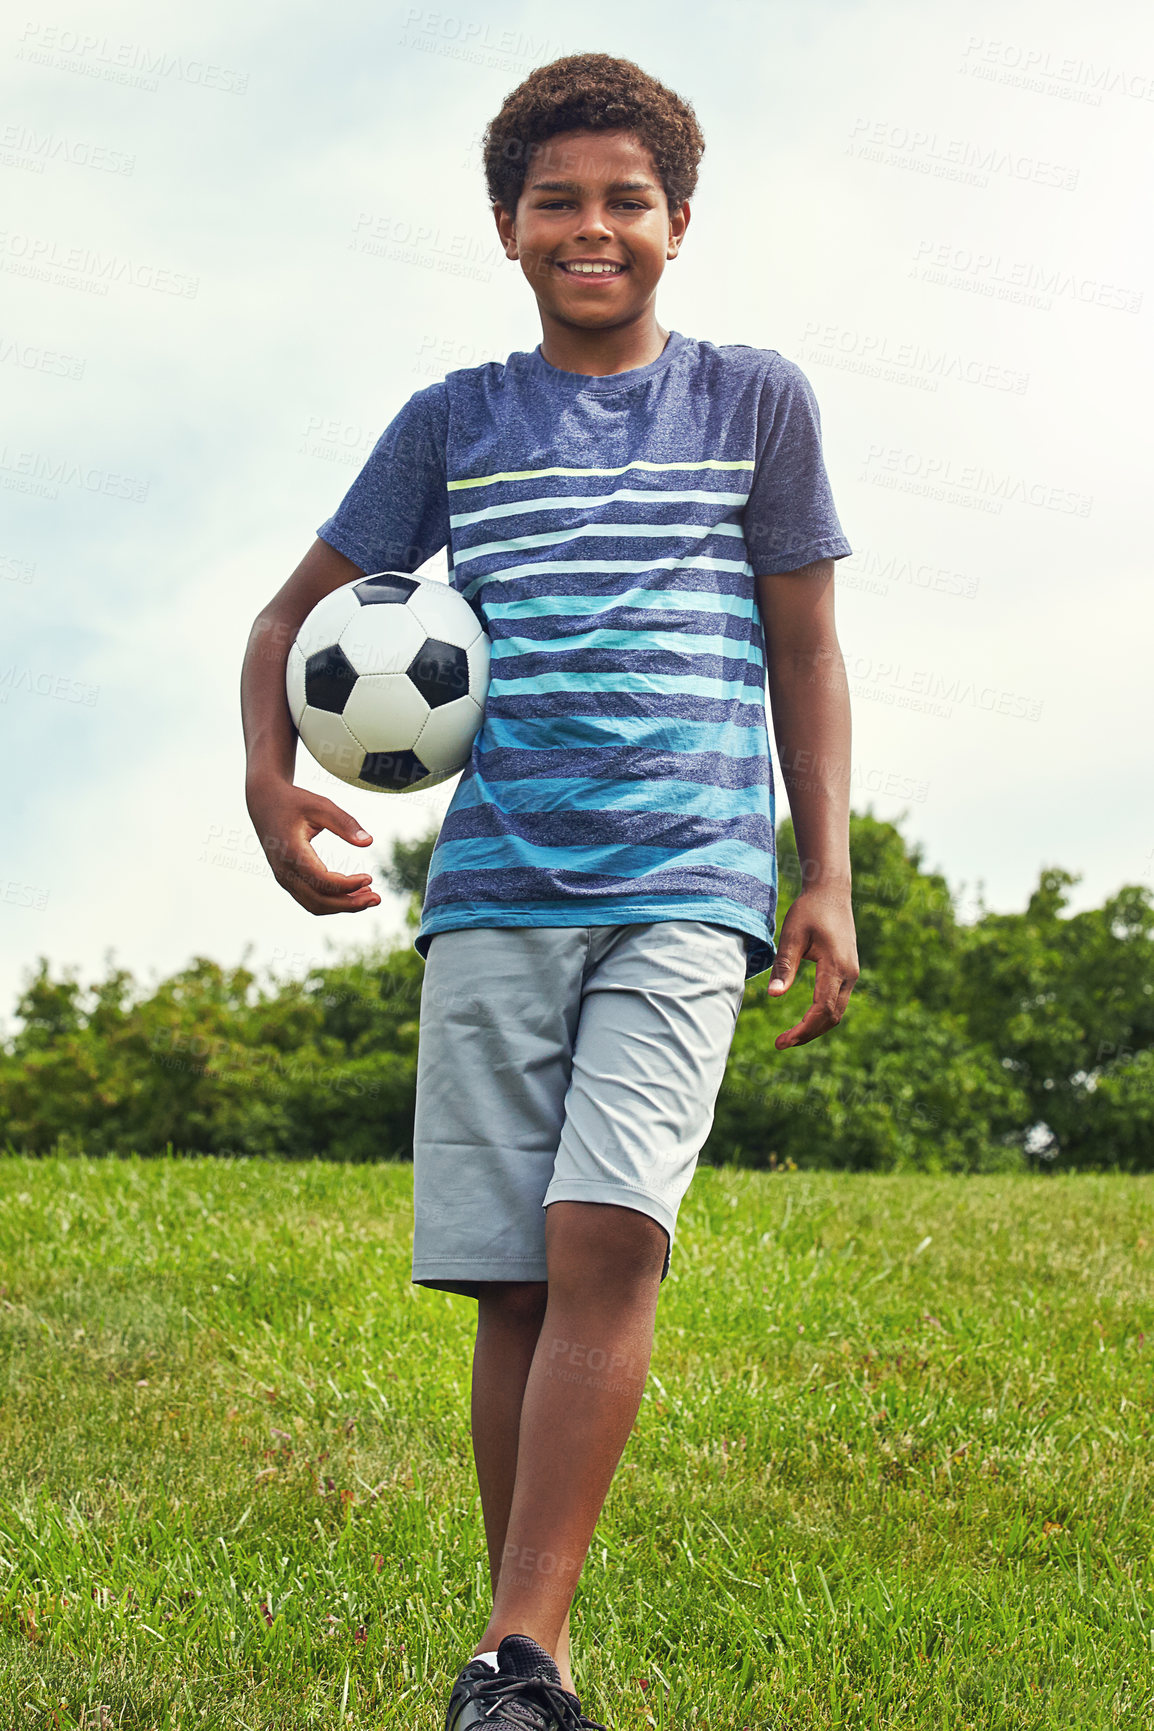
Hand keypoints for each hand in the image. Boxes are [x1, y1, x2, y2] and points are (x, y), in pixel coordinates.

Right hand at [246, 777, 381, 915]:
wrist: (264, 803)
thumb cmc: (295, 802)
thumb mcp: (321, 805)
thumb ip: (345, 823)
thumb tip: (369, 842)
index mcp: (291, 851)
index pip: (321, 880)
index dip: (347, 885)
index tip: (370, 878)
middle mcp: (284, 870)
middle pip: (319, 900)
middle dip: (350, 904)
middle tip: (378, 898)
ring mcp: (284, 878)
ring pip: (315, 905)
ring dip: (343, 905)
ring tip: (370, 897)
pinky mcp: (287, 880)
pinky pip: (311, 899)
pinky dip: (333, 900)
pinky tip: (354, 891)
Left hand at [765, 890, 858, 1047]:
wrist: (831, 892)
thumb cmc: (809, 911)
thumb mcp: (791, 936)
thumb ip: (784, 965)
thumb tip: (773, 995)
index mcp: (836, 965)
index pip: (822, 1009)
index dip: (803, 1030)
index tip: (782, 1041)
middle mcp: (849, 973)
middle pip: (832, 1017)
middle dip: (807, 1034)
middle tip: (781, 1043)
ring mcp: (852, 974)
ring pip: (837, 1012)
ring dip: (815, 1027)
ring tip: (790, 1037)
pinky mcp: (848, 972)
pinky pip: (837, 1002)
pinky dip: (822, 1016)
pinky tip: (804, 1021)